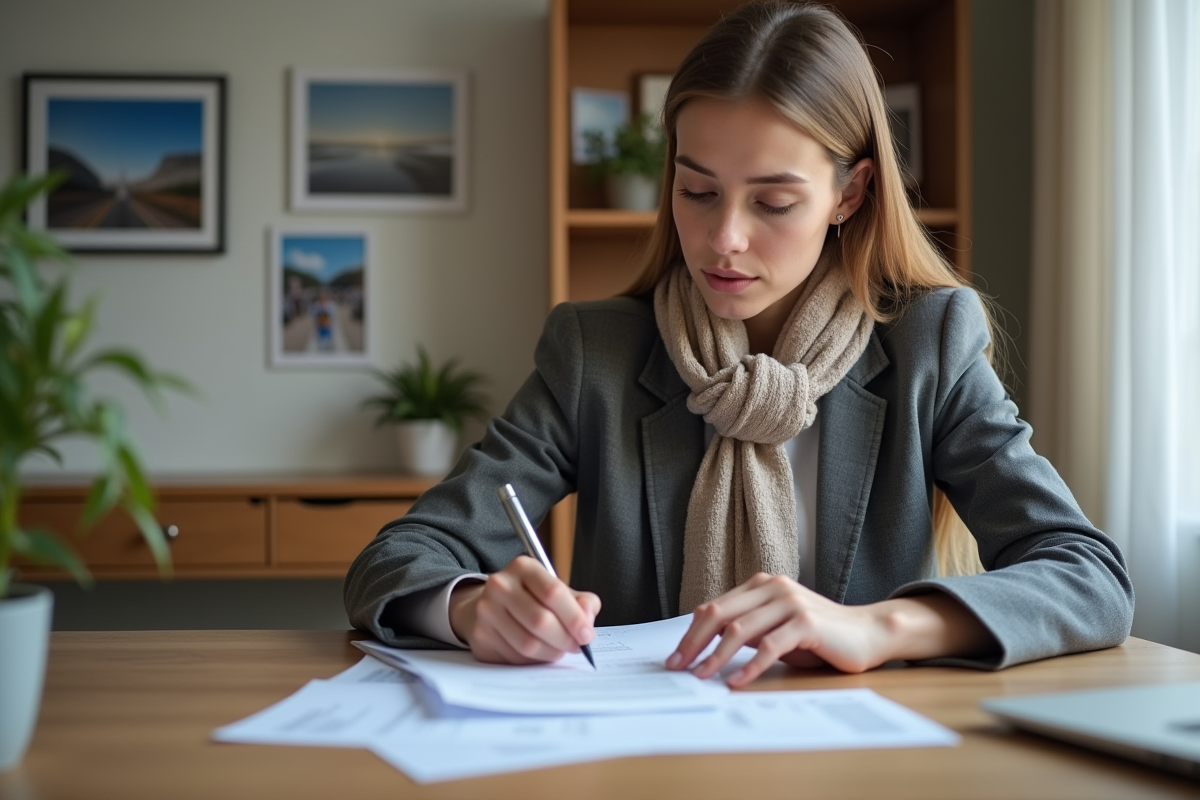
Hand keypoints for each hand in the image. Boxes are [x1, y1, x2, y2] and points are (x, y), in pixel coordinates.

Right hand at [448, 555, 600, 664]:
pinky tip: (538, 653)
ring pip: (527, 643)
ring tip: (558, 650)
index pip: (553, 592)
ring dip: (551, 653)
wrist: (490, 605)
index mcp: (523, 567)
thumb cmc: (531, 598)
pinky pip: (514, 657)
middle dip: (564, 639)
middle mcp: (500, 585)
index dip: (574, 617)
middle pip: (540, 620)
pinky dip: (533, 661)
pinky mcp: (480, 635)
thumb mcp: (557, 590)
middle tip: (575, 647)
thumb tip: (587, 619)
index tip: (586, 635)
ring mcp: (486, 610)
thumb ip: (581, 602)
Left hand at [666, 574, 892, 686]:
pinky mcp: (807, 623)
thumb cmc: (819, 636)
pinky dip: (749, 667)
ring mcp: (790, 603)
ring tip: (702, 677)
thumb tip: (704, 644)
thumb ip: (746, 629)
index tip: (676, 657)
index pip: (714, 607)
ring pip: (740, 630)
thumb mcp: (775, 628)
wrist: (867, 633)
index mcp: (762, 584)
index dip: (691, 633)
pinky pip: (769, 646)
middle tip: (678, 667)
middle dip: (694, 643)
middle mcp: (773, 587)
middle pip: (719, 614)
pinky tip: (737, 682)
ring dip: (716, 657)